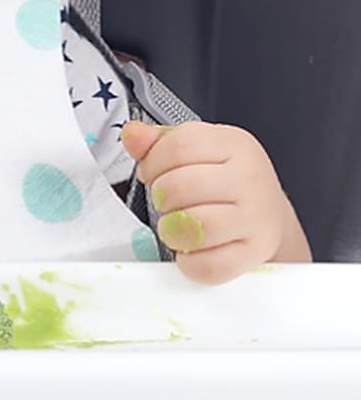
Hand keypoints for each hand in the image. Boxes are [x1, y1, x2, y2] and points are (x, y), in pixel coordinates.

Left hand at [120, 121, 309, 282]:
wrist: (268, 218)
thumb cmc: (224, 182)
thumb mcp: (196, 152)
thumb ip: (158, 143)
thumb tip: (132, 134)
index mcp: (234, 145)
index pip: (180, 146)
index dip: (154, 163)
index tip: (153, 174)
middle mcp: (250, 178)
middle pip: (181, 186)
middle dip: (162, 198)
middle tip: (168, 204)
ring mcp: (256, 218)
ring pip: (194, 226)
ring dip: (173, 232)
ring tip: (178, 227)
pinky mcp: (256, 253)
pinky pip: (210, 265)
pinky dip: (191, 264)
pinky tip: (192, 252)